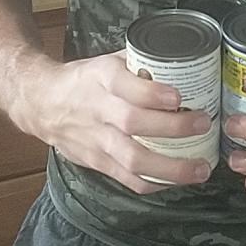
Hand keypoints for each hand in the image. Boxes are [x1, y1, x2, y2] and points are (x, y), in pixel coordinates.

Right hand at [18, 49, 213, 194]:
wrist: (42, 103)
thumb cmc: (84, 79)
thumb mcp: (107, 61)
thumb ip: (140, 63)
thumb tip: (183, 62)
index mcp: (102, 78)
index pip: (126, 86)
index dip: (152, 94)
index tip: (179, 97)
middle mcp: (98, 109)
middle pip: (133, 124)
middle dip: (172, 129)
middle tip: (203, 124)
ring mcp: (96, 140)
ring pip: (133, 160)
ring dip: (171, 168)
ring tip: (201, 168)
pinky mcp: (96, 163)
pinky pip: (127, 179)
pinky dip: (154, 183)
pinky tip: (177, 181)